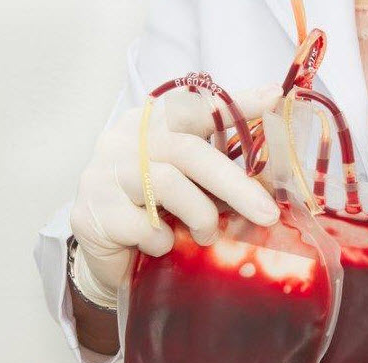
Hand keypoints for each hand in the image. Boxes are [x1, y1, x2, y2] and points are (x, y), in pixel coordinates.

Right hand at [70, 83, 282, 306]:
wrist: (109, 263)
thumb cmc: (155, 219)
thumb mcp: (188, 189)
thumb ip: (215, 173)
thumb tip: (268, 178)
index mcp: (148, 126)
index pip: (193, 107)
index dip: (233, 104)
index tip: (273, 96)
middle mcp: (123, 141)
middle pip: (187, 150)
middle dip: (234, 183)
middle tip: (267, 213)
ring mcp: (103, 174)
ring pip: (167, 184)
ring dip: (200, 215)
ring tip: (207, 236)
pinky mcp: (94, 211)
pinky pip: (144, 225)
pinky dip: (163, 241)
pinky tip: (160, 247)